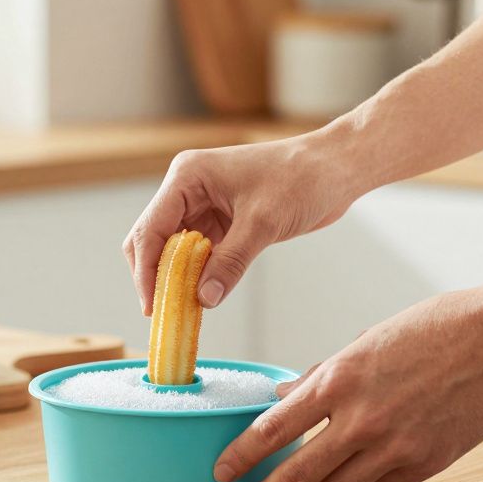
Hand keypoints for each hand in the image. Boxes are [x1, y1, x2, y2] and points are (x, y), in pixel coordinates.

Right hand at [123, 131, 359, 313]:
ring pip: (174, 249)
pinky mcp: (222, 220)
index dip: (146, 270)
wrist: (336, 169)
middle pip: (154, 239)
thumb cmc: (301, 179)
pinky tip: (200, 296)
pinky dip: (196, 275)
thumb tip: (202, 299)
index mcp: (187, 177)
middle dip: (155, 275)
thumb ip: (230, 262)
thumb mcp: (263, 223)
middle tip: (164, 312)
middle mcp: (188, 189)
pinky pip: (198, 253)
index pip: (151, 228)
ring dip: (176, 278)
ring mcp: (204, 205)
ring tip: (182, 310)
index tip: (152, 306)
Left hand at [214, 288, 482, 481]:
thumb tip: (285, 394)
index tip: (223, 471)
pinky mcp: (423, 464)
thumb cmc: (436, 328)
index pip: (273, 429)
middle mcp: (361, 418)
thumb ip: (323, 373)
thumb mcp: (366, 340)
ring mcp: (393, 446)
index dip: (242, 456)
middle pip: (296, 473)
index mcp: (340, 378)